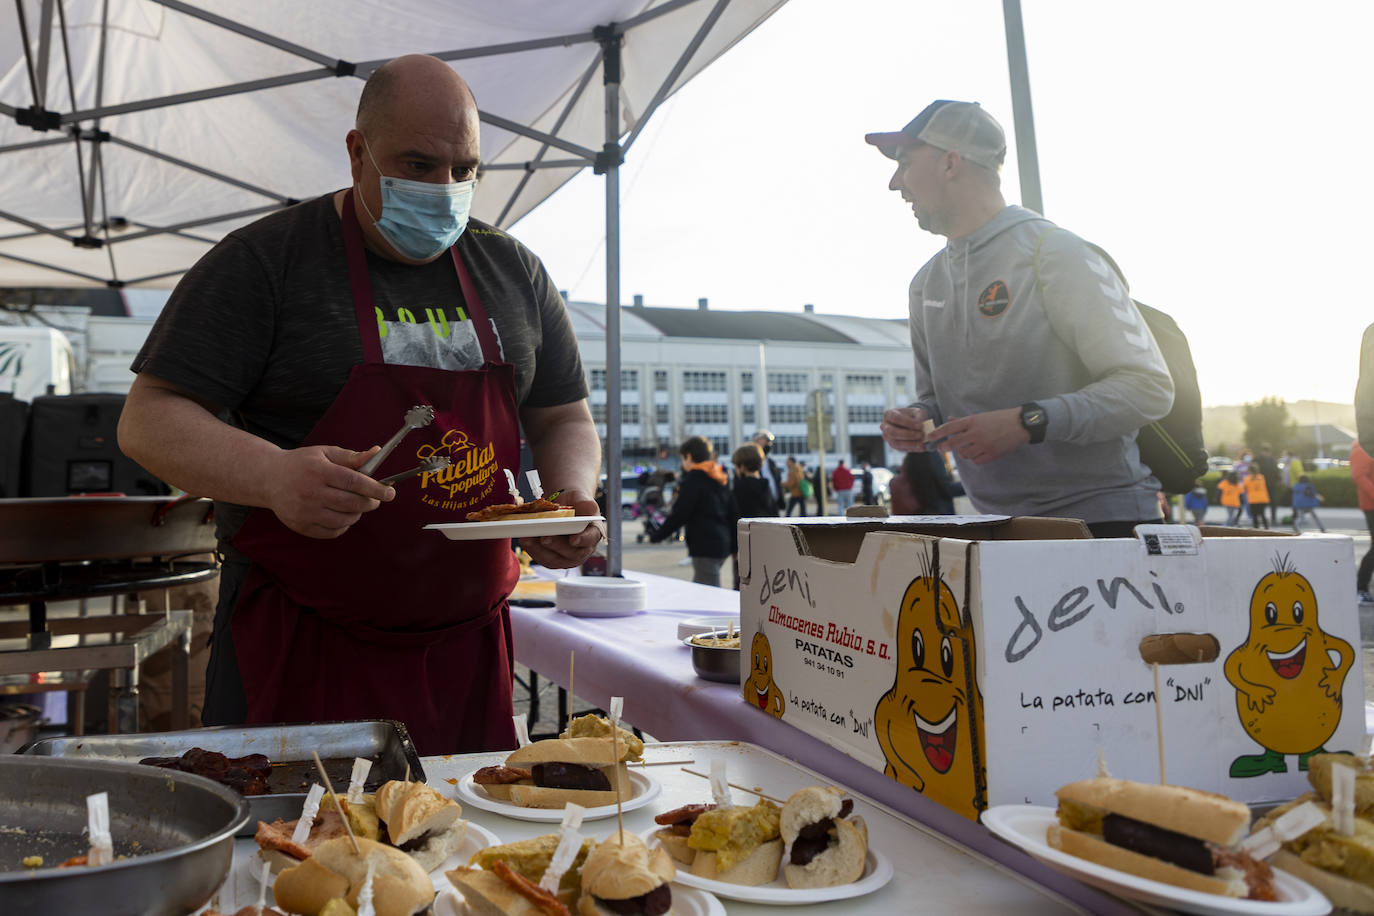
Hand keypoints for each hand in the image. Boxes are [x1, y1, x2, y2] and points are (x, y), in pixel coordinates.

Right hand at [265, 445, 394, 538]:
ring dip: (357, 514)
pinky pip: (332, 532)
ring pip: (344, 520)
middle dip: (370, 503)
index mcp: (319, 471)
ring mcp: (305, 512)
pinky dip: (343, 525)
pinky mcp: (301, 526)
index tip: (390, 493)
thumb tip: (377, 452)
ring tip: (356, 505)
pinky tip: (341, 515)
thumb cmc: (302, 463)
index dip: (375, 489)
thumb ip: (351, 456)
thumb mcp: (325, 453)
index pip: (354, 482)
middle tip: (374, 499)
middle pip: (351, 503)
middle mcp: (311, 492)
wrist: (269, 478)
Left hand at [519, 494, 604, 568]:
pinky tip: (524, 539)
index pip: (590, 539)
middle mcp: (582, 550)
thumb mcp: (583, 499)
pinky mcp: (552, 559)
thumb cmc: (576, 504)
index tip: (573, 539)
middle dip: (556, 545)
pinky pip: (542, 558)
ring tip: (527, 538)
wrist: (565, 509)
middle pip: (570, 553)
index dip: (582, 540)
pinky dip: (532, 550)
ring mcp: (567, 558)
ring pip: (553, 559)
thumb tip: (588, 509)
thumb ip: (586, 504)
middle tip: (545, 538)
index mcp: (593, 534)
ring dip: (539, 549)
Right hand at [880, 406, 929, 451]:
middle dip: (908, 435)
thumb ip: (920, 417)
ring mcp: (887, 437)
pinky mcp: (893, 445)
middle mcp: (885, 426)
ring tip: (922, 443)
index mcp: (888, 414)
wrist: (912, 423)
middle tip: (921, 435)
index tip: (921, 425)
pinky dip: (912, 448)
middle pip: (892, 432)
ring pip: (896, 443)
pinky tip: (922, 447)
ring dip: (910, 444)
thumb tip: (921, 424)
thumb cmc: (913, 416)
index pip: (895, 418)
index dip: (908, 422)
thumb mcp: (918, 413)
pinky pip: (901, 449)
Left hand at [929, 407, 1028, 464]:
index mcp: (972, 421)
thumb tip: (949, 419)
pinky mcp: (992, 454)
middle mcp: (976, 433)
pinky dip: (975, 458)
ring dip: (964, 452)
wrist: (1020, 424)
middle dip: (943, 447)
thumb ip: (963, 421)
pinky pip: (976, 460)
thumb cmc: (999, 418)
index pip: (950, 427)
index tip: (929, 437)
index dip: (937, 433)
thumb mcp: (980, 416)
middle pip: (953, 443)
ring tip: (969, 447)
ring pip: (965, 454)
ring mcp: (984, 444)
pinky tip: (979, 453)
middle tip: (940, 448)